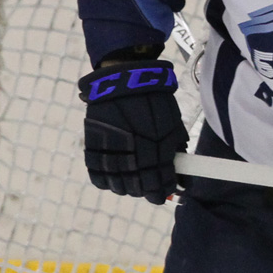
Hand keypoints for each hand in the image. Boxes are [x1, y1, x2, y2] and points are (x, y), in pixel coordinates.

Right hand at [77, 58, 186, 201]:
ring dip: (126, 187)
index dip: (163, 192)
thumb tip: (179, 177)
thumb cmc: (155, 101)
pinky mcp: (93, 147)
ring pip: (118, 186)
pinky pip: (97, 175)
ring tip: (131, 181)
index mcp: (155, 153)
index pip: (159, 187)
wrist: (125, 80)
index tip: (165, 190)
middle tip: (149, 185)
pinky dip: (106, 180)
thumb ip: (176, 154)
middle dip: (146, 190)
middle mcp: (133, 157)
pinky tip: (113, 177)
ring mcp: (111, 153)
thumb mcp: (173, 127)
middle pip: (138, 190)